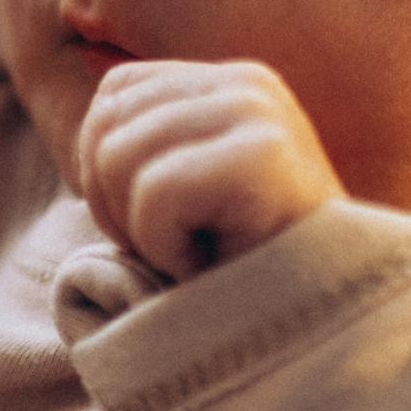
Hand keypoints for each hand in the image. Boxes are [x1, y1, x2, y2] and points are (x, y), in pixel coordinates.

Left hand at [79, 56, 339, 277]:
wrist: (323, 327)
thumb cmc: (244, 274)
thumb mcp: (193, 194)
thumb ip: (149, 148)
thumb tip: (88, 138)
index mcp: (230, 83)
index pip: (113, 96)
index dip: (106, 172)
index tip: (158, 225)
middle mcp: (247, 83)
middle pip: (105, 124)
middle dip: (114, 204)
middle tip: (176, 249)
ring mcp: (258, 113)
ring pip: (116, 157)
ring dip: (141, 232)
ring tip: (198, 256)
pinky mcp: (262, 156)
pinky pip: (151, 194)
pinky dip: (164, 250)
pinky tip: (211, 266)